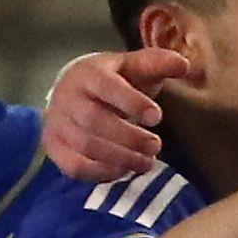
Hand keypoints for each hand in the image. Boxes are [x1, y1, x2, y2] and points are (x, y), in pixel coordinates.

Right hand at [40, 48, 196, 183]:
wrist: (71, 90)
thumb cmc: (111, 80)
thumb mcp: (132, 66)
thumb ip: (156, 64)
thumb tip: (184, 64)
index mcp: (88, 74)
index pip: (107, 87)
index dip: (133, 103)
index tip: (157, 117)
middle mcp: (67, 97)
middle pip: (96, 122)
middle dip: (130, 137)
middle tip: (156, 146)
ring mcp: (57, 123)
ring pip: (87, 147)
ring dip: (121, 158)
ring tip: (147, 162)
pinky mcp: (53, 146)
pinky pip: (75, 166)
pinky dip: (102, 173)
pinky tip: (123, 171)